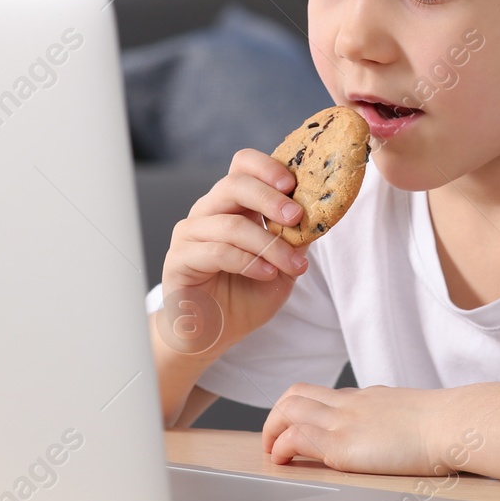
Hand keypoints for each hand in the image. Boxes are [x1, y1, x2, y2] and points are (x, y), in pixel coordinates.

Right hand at [157, 148, 310, 358]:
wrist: (212, 335)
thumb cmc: (245, 297)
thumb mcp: (283, 266)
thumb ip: (295, 240)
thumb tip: (320, 215)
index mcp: (232, 204)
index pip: (243, 166)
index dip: (267, 167)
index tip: (294, 183)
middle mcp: (208, 212)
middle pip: (234, 184)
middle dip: (270, 198)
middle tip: (296, 216)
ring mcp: (190, 233)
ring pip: (231, 223)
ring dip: (268, 244)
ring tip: (293, 265)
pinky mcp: (179, 259)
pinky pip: (217, 252)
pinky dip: (248, 261)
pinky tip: (267, 273)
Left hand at [261, 383, 472, 476]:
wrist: (454, 424)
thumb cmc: (448, 425)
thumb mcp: (418, 417)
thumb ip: (402, 423)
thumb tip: (411, 436)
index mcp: (369, 399)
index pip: (324, 395)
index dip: (303, 410)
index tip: (298, 427)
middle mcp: (351, 404)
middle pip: (296, 394)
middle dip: (277, 416)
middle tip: (275, 439)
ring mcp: (344, 421)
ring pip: (288, 409)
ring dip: (271, 430)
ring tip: (273, 452)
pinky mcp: (342, 445)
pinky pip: (296, 437)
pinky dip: (281, 447)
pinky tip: (283, 462)